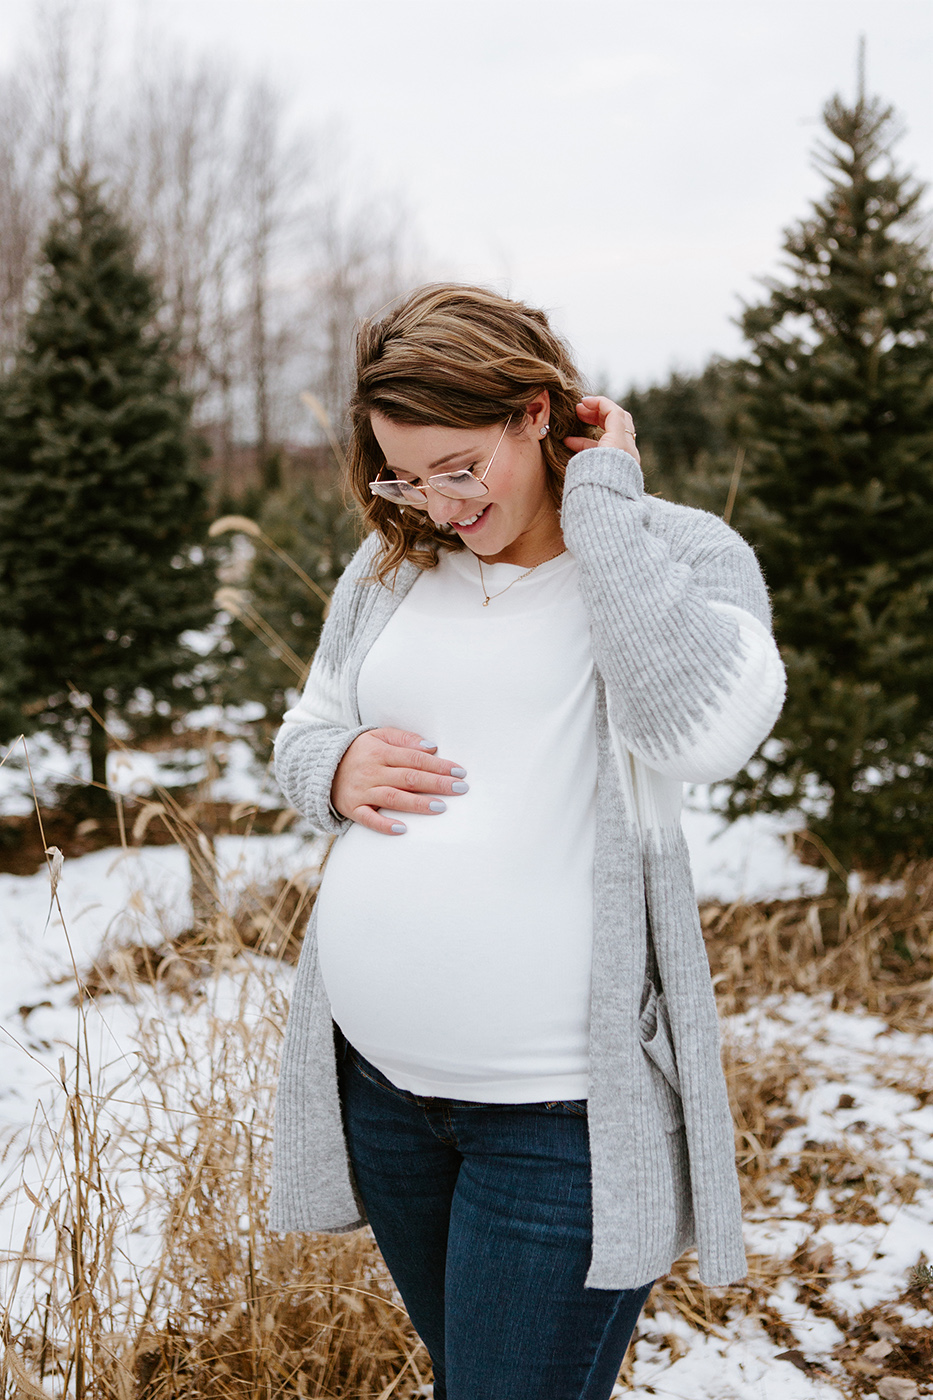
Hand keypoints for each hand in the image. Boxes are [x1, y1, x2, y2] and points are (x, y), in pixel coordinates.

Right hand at [332, 727, 467, 834]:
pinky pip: (368, 819)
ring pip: (393, 798)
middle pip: (409, 778)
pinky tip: (403, 829)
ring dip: (418, 803)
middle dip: (436, 783)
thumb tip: (431, 748)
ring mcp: (361, 791)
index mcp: (379, 752)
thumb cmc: (359, 751)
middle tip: (460, 788)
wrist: (320, 767)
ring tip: (441, 807)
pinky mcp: (353, 809)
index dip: (438, 765)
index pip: (415, 759)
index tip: (459, 771)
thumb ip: (404, 739)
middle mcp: (371, 771)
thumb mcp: (378, 736)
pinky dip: (384, 825)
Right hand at [564, 395, 639, 464]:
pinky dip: (586, 443)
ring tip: (573, 424)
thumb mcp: (614, 439)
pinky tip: (569, 442)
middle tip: (578, 410)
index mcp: (624, 442)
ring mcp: (617, 460)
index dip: (599, 402)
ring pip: (605, 436)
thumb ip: (613, 416)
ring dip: (589, 426)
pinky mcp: (609, 469)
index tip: (582, 401)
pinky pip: (599, 450)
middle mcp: (625, 450)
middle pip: (613, 422)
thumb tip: (599, 401)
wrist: (602, 502)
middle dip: (595, 412)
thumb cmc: (606, 471)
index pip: (615, 412)